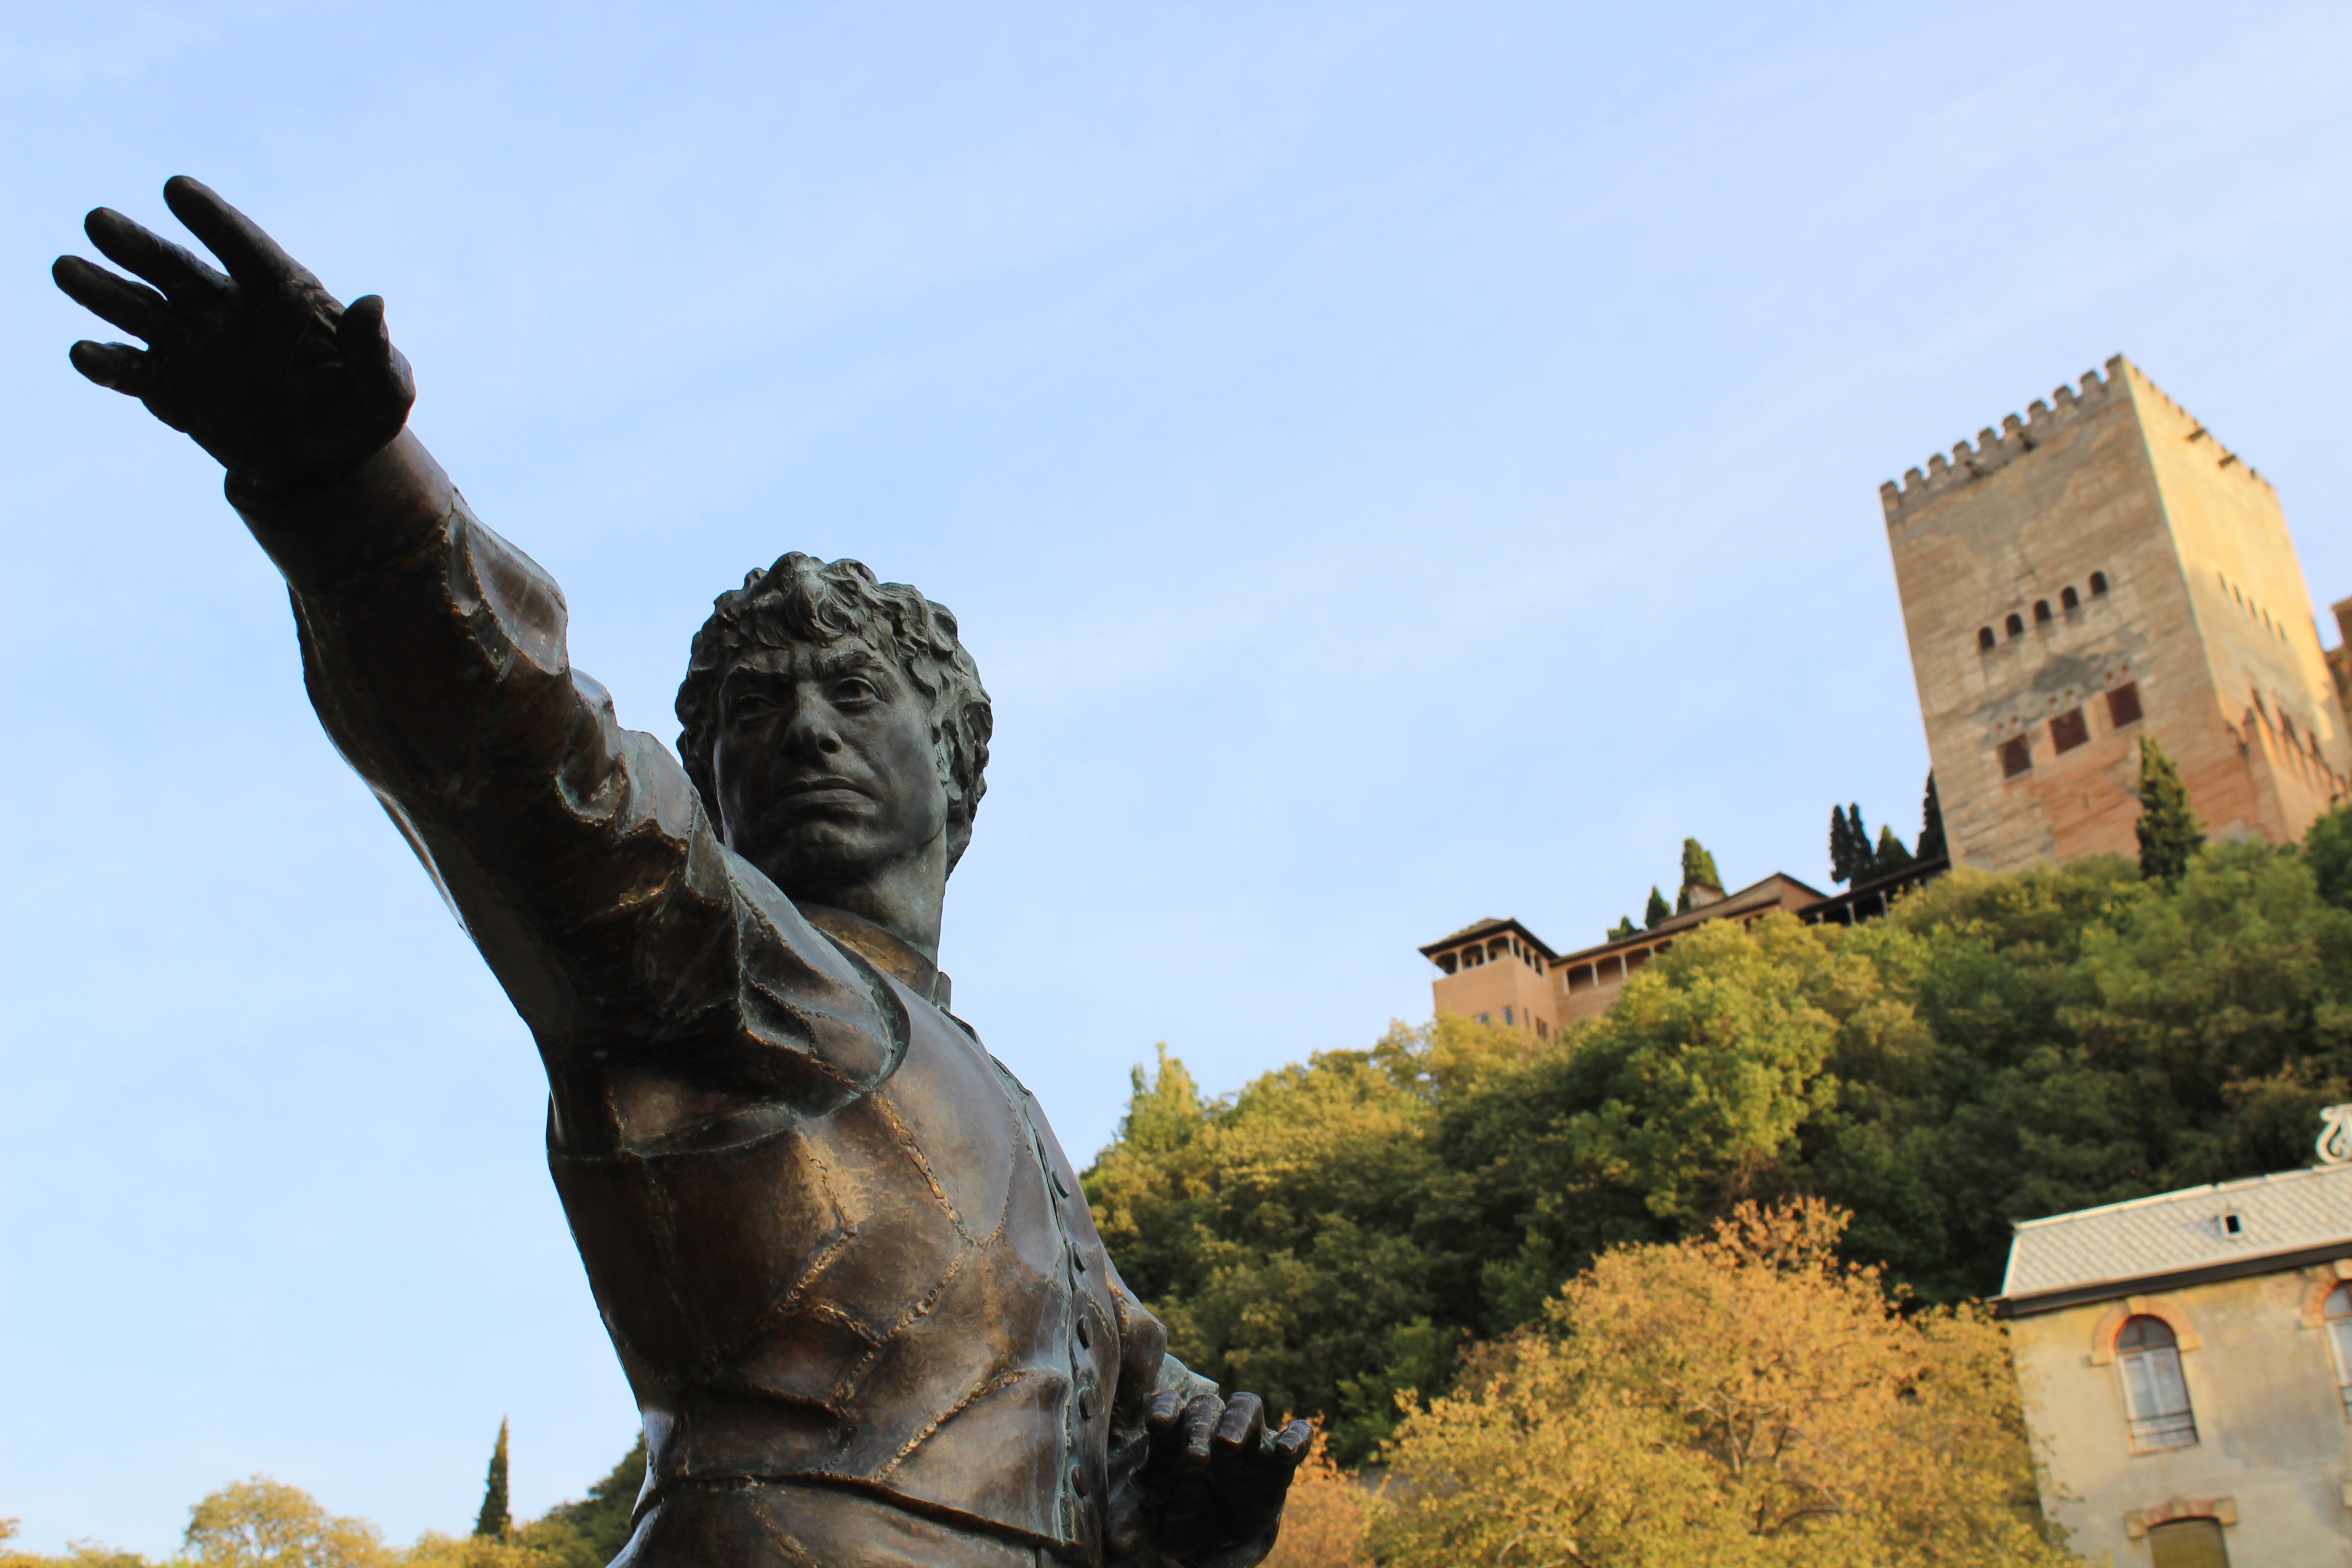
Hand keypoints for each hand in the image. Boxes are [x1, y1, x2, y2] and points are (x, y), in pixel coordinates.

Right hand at [53, 176, 413, 494]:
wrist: (323, 464)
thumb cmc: (358, 415)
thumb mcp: (385, 392)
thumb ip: (376, 352)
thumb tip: (374, 304)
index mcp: (282, 296)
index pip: (244, 248)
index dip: (212, 219)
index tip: (175, 187)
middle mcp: (228, 310)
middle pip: (177, 270)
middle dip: (137, 246)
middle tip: (98, 221)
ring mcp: (193, 346)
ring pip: (142, 311)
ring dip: (104, 291)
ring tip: (66, 268)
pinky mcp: (170, 386)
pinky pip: (133, 371)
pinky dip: (108, 364)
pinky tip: (84, 352)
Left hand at [1137, 1388, 1311, 1562]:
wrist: (1217, 1538)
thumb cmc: (1177, 1520)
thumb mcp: (1153, 1525)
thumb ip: (1134, 1528)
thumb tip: (1114, 1546)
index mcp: (1174, 1440)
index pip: (1168, 1408)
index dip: (1164, 1408)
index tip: (1158, 1423)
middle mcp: (1210, 1431)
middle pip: (1206, 1407)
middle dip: (1200, 1427)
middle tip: (1195, 1459)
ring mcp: (1246, 1442)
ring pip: (1247, 1406)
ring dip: (1238, 1420)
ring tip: (1229, 1445)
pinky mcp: (1277, 1459)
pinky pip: (1296, 1434)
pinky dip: (1297, 1436)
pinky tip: (1288, 1449)